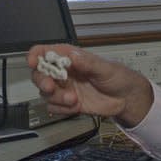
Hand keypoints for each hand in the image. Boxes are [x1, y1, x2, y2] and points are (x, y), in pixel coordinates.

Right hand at [27, 44, 153, 127]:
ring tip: (73, 100)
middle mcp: (63, 72)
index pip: (46, 52)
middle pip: (39, 74)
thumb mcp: (104, 68)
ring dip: (56, 98)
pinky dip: (62, 109)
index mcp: (70, 57)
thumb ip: (88, 63)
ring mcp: (64, 88)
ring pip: (45, 93)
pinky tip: (76, 107)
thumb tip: (72, 57)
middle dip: (42, 81)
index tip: (33, 62)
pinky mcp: (68, 103)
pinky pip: (54, 107)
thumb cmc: (118, 77)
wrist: (127, 99)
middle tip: (51, 87)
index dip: (36, 55)